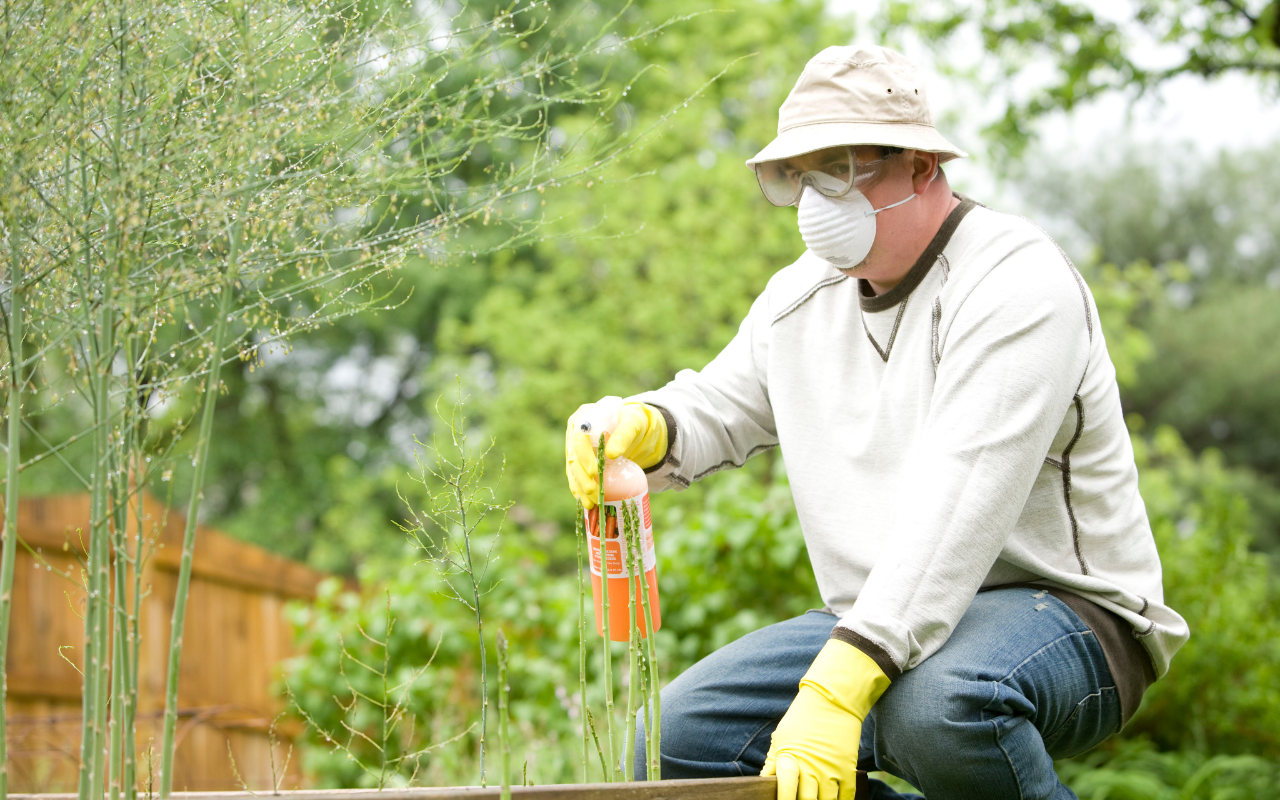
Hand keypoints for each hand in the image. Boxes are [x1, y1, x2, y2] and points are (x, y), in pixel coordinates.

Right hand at [565, 400, 666, 507]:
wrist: (633, 430)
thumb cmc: (633, 422)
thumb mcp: (632, 424)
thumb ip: (623, 435)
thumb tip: (611, 454)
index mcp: (583, 417)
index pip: (578, 438)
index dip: (584, 456)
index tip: (595, 472)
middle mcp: (575, 433)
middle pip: (573, 457)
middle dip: (582, 477)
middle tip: (594, 491)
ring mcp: (575, 448)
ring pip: (572, 470)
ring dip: (580, 488)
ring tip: (590, 503)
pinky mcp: (580, 461)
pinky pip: (576, 477)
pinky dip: (580, 490)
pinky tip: (585, 502)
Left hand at [762, 639, 889, 799]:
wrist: (833, 699)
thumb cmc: (803, 718)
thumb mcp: (781, 737)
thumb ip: (773, 762)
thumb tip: (763, 781)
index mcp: (791, 758)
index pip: (785, 790)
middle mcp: (811, 767)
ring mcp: (831, 770)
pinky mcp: (847, 769)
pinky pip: (846, 796)